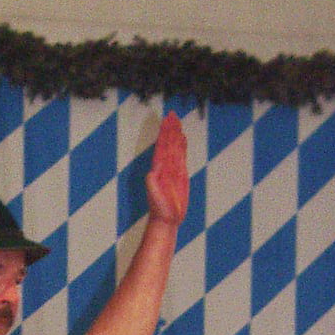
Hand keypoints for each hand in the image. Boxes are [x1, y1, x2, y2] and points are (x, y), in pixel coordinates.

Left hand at [146, 112, 188, 228]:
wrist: (166, 219)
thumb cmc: (159, 210)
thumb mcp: (154, 196)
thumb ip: (152, 183)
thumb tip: (153, 170)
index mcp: (159, 168)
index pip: (162, 146)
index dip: (164, 133)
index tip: (166, 120)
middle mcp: (165, 166)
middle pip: (168, 143)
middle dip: (170, 129)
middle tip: (171, 114)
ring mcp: (173, 169)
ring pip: (175, 147)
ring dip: (175, 134)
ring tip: (177, 121)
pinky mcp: (181, 175)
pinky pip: (182, 156)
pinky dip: (182, 146)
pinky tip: (183, 138)